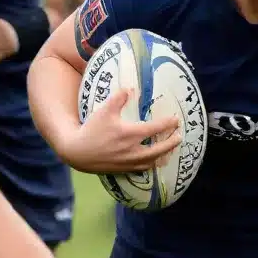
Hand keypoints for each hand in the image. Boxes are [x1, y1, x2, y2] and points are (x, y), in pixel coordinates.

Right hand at [60, 89, 181, 174]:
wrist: (77, 152)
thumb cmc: (91, 130)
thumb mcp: (104, 111)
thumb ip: (119, 98)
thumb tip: (131, 88)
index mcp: (130, 134)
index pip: (155, 128)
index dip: (168, 124)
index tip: (176, 119)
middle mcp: (133, 150)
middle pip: (159, 149)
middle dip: (171, 142)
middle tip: (179, 136)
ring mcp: (129, 162)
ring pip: (152, 161)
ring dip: (163, 155)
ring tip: (169, 149)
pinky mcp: (123, 169)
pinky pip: (142, 168)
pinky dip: (151, 164)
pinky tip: (153, 161)